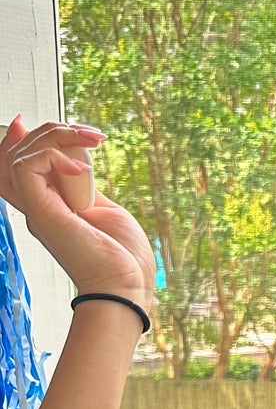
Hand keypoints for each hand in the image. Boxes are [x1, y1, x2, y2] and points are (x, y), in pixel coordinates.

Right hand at [0, 118, 153, 304]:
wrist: (126, 286)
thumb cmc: (123, 256)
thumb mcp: (102, 208)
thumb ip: (83, 184)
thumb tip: (76, 159)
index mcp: (49, 206)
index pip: (15, 168)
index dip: (17, 142)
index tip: (27, 122)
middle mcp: (37, 206)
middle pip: (16, 155)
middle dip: (52, 130)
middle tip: (93, 136)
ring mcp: (37, 210)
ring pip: (19, 155)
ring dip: (57, 136)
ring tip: (92, 141)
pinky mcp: (42, 212)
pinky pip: (27, 166)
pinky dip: (54, 155)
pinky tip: (83, 169)